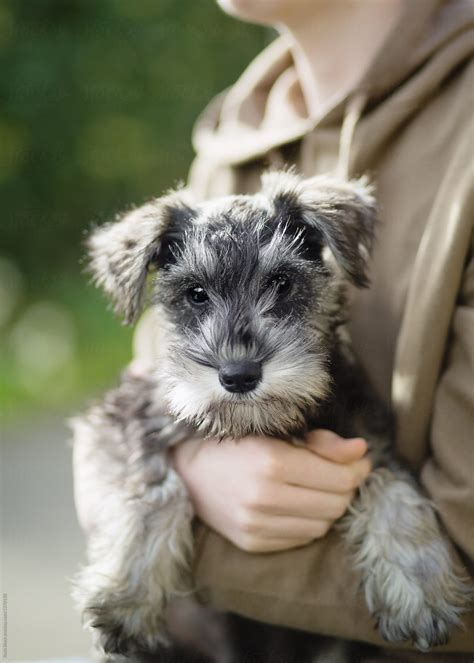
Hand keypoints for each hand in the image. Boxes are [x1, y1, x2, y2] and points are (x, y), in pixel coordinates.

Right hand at [172, 430, 370, 552]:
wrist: (190, 472)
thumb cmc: (237, 444)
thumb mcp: (277, 432)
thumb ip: (322, 443)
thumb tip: (362, 451)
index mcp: (272, 462)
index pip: (339, 479)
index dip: (357, 470)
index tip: (360, 461)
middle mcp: (264, 498)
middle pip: (335, 504)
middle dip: (346, 488)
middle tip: (343, 474)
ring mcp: (256, 525)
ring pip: (322, 525)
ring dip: (329, 507)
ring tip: (318, 489)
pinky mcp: (252, 543)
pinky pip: (301, 539)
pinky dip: (308, 523)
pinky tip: (298, 505)